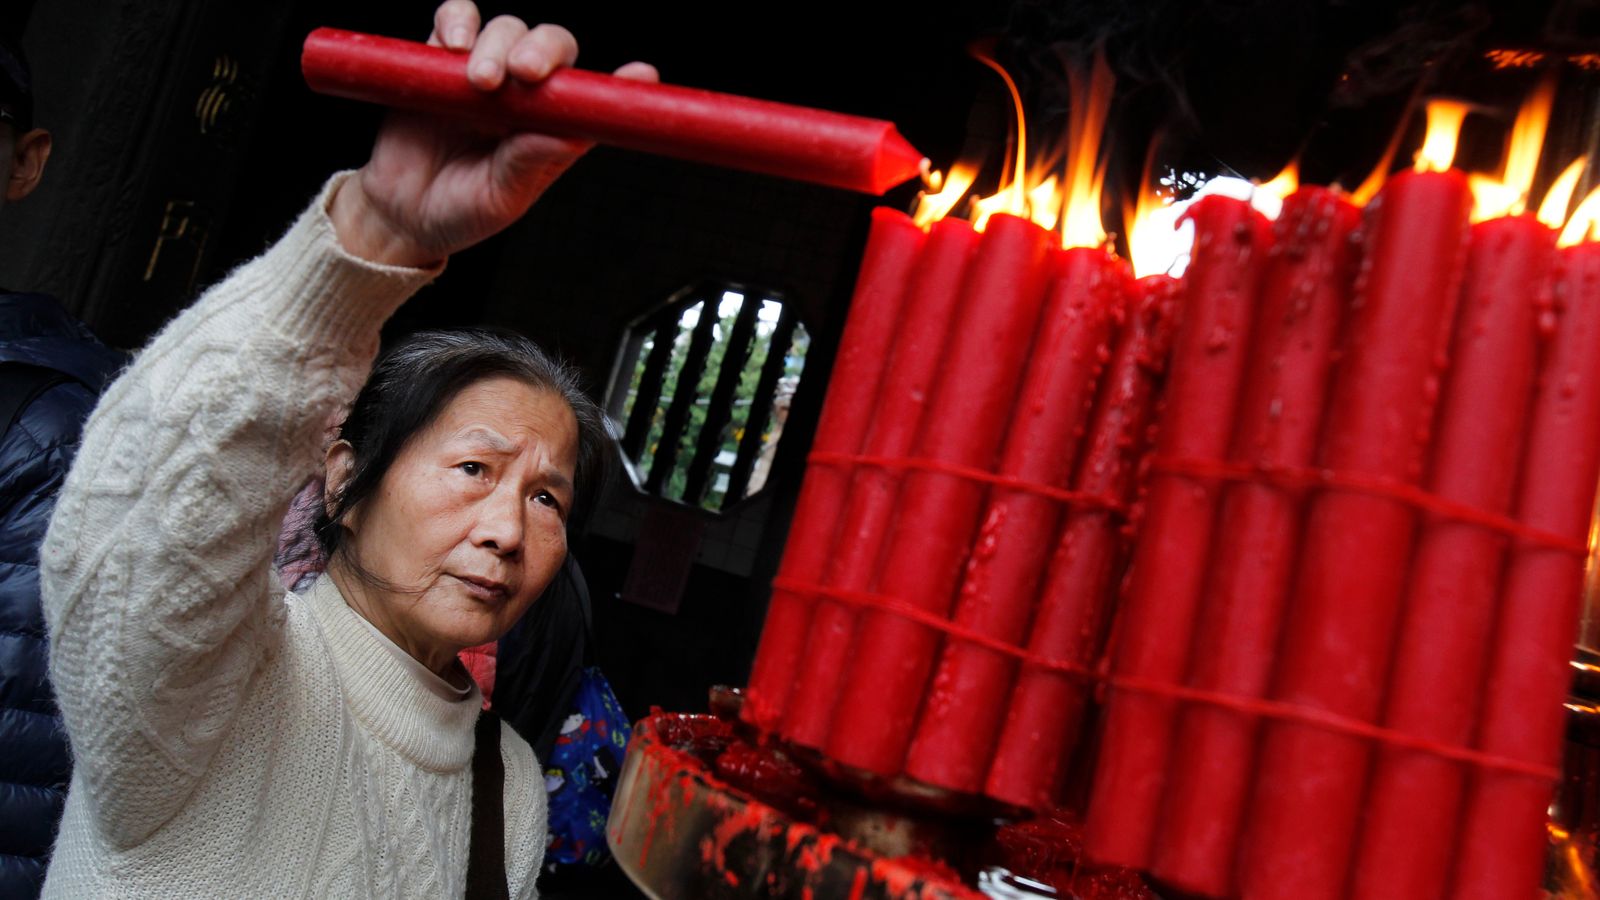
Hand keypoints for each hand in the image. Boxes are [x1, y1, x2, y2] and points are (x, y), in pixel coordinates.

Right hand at [329, 0, 657, 266]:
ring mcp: (484, 74)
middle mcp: (524, 97)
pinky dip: (456, 22)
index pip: (590, 96)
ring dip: (497, 44)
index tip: (642, 75)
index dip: (619, 83)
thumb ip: (530, 163)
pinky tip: (454, 44)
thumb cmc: (460, 211)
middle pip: (550, 45)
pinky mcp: (439, 61)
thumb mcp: (500, 198)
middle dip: (543, 50)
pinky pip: (453, 21)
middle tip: (526, 74)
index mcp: (551, 129)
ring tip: (482, 81)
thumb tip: (572, 136)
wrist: (399, 213)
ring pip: (506, 28)